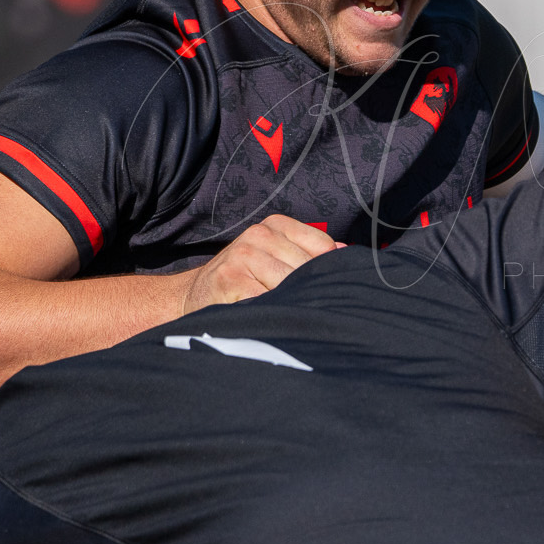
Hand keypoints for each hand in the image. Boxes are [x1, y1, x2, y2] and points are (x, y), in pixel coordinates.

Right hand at [179, 216, 340, 312]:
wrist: (195, 295)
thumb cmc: (244, 278)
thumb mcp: (276, 256)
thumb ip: (310, 253)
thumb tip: (348, 252)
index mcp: (275, 225)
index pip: (323, 246)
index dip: (326, 272)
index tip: (320, 288)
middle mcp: (259, 234)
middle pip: (308, 268)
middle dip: (310, 291)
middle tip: (305, 307)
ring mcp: (243, 255)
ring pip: (291, 285)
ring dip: (292, 304)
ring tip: (286, 313)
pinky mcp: (231, 279)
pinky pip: (268, 301)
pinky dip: (274, 312)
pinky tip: (269, 317)